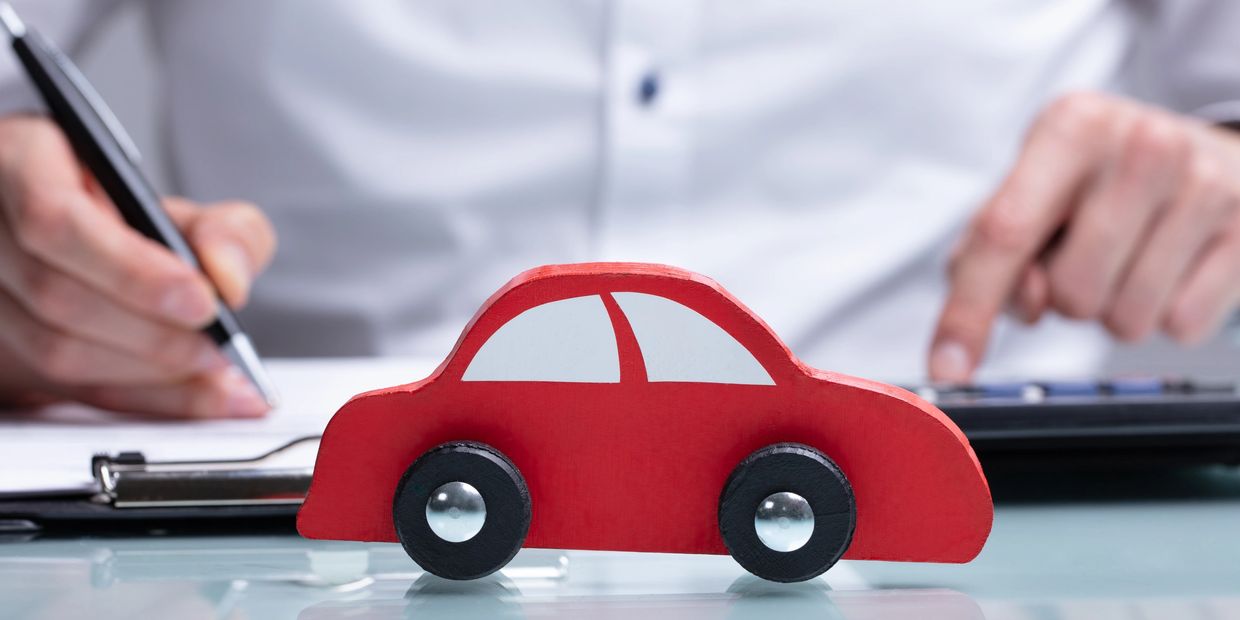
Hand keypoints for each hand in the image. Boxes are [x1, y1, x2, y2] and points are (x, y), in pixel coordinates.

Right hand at [0, 115, 276, 416]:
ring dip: (149, 371)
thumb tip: (229, 281)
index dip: (132, 270)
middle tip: (221, 345)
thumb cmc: (125, 217)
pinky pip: (67, 389)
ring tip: (218, 370)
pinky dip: (142, 398)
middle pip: (56, 294)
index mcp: (18, 164)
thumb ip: (225, 232)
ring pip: (53, 349)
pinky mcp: (3, 351)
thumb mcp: (184, 205)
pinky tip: (198, 397)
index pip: (56, 221)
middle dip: (153, 331)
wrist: (84, 247)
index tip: (204, 300)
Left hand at [930, 92, 1239, 381]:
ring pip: (1126, 319)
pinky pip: (1181, 325)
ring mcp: (1205, 184)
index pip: (1003, 234)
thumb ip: (991, 253)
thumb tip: (1021, 304)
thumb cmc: (1095, 184)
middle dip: (1065, 299)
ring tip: (1129, 259)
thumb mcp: (1032, 194)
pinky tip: (1171, 266)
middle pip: (1069, 292)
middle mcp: (1140, 144)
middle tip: (1086, 257)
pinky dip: (1165, 315)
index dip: (969, 311)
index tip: (946, 368)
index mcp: (1069, 126)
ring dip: (1114, 310)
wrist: (1204, 151)